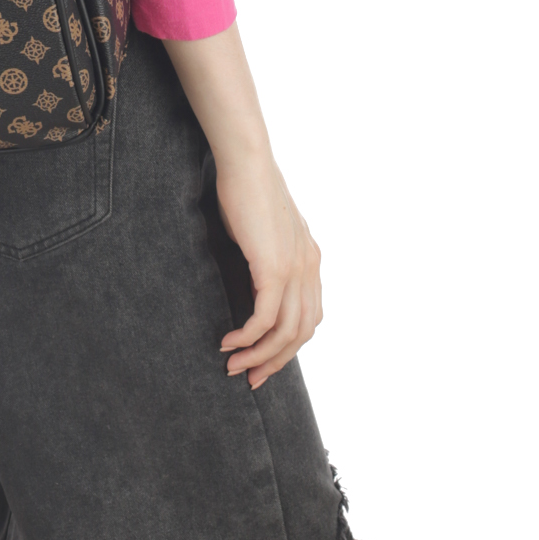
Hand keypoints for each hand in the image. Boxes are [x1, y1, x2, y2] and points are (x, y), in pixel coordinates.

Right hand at [215, 156, 322, 389]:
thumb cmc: (245, 187)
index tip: (261, 358)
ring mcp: (296, 270)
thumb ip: (262, 253)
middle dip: (275, 361)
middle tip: (249, 377)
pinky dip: (248, 337)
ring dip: (259, 356)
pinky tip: (228, 342)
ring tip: (233, 366)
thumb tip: (247, 274)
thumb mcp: (259, 229)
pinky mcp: (275, 268)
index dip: (287, 343)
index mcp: (309, 259)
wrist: (247, 163)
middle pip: (301, 333)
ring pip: (285, 332)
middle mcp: (309, 268)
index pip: (308, 316)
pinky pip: (265, 318)